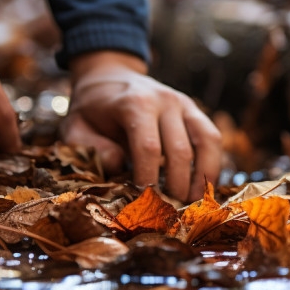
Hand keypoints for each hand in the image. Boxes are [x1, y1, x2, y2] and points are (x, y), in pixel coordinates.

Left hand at [63, 51, 221, 201]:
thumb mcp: (76, 126)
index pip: (148, 147)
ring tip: (192, 204)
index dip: (149, 179)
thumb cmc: (92, 109)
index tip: (144, 204)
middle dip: (176, 186)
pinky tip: (203, 188)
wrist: (109, 76)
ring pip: (207, 142)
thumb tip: (119, 166)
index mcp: (134, 103)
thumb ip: (91, 148)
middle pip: (180, 150)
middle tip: (168, 213)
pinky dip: (212, 164)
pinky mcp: (195, 110)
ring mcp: (184, 103)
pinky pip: (212, 138)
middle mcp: (164, 100)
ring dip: (203, 178)